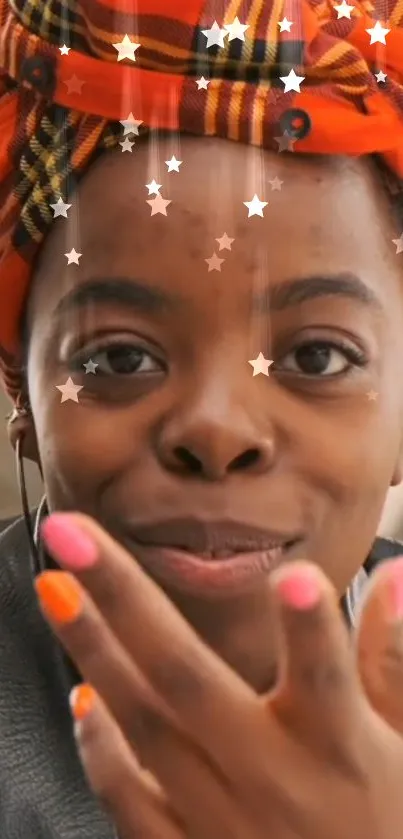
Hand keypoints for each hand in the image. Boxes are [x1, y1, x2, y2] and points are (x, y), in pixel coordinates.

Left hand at [35, 513, 402, 838]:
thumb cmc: (386, 823)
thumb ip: (392, 661)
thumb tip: (396, 576)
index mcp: (341, 751)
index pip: (327, 680)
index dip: (311, 631)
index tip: (292, 577)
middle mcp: (274, 782)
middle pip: (187, 680)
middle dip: (125, 602)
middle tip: (73, 538)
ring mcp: (223, 822)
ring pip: (144, 727)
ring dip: (94, 653)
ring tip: (54, 587)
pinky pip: (130, 802)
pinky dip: (100, 749)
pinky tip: (82, 698)